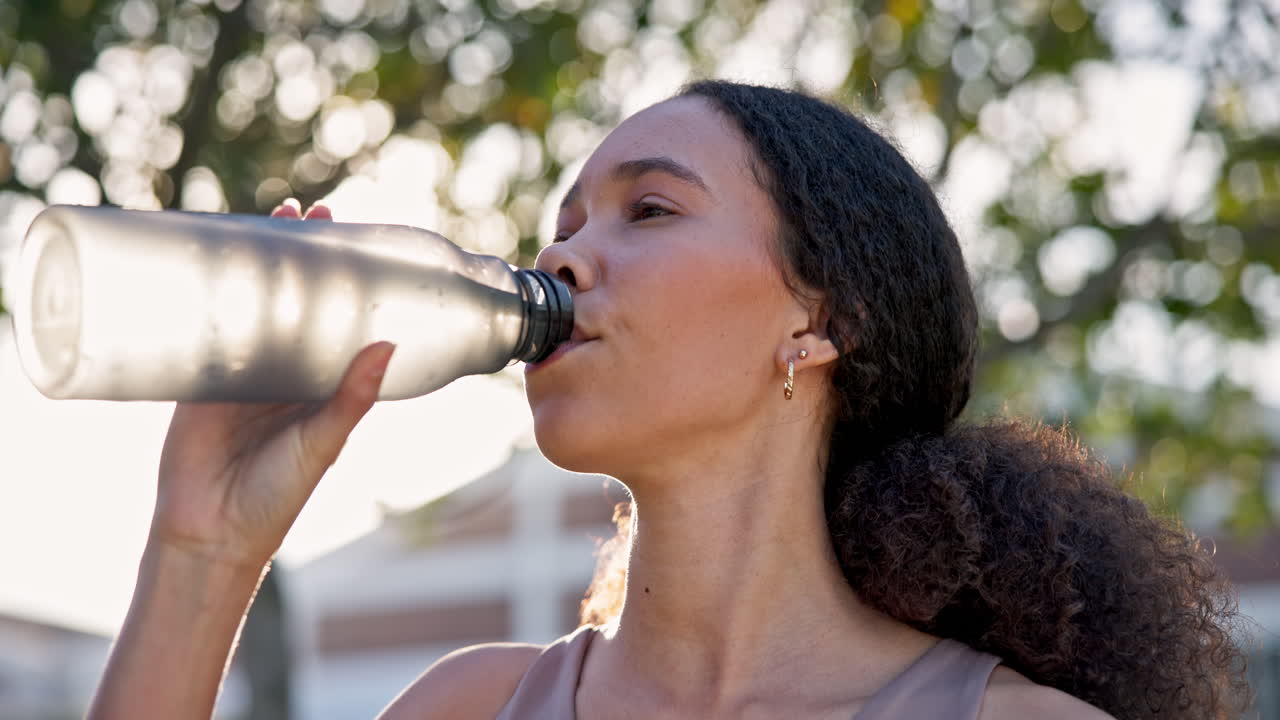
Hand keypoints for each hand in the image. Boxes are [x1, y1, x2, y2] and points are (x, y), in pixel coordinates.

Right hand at [150, 200, 391, 569]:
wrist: (209, 535)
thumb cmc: (277, 497)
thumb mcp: (323, 442)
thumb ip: (352, 398)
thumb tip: (388, 345)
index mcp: (317, 384)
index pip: (333, 317)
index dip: (339, 277)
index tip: (349, 234)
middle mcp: (280, 372)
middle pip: (288, 299)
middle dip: (294, 255)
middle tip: (304, 209)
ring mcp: (236, 371)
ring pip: (244, 304)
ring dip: (249, 262)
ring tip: (259, 216)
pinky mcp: (193, 379)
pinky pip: (197, 326)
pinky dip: (199, 293)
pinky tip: (199, 258)